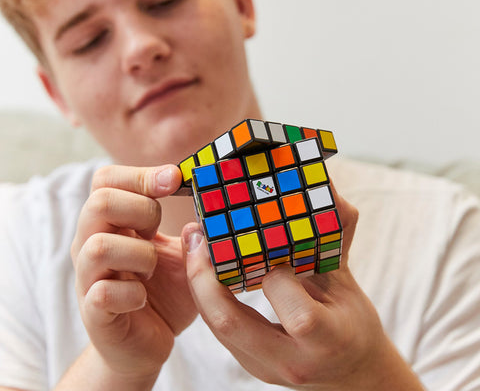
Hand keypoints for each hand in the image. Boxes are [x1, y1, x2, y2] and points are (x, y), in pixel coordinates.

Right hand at [71, 165, 197, 383]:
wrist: (147, 343)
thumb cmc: (164, 292)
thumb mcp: (182, 255)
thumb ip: (191, 231)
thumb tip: (207, 201)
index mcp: (111, 224)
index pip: (106, 180)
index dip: (140, 175)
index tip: (174, 181)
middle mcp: (91, 244)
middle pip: (99, 202)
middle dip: (142, 210)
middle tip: (159, 231)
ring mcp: (88, 279)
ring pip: (99, 247)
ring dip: (139, 254)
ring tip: (152, 269)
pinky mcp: (94, 313)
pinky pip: (103, 293)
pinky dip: (133, 293)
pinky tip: (143, 298)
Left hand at [182, 185, 423, 389]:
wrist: (350, 376)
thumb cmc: (354, 326)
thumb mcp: (350, 282)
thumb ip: (337, 237)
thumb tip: (330, 190)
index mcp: (326, 340)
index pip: (297, 314)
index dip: (277, 274)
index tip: (269, 242)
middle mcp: (290, 360)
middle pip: (231, 322)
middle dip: (204, 275)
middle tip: (198, 235)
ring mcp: (263, 366)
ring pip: (215, 325)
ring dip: (198, 281)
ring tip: (195, 242)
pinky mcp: (248, 362)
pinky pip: (218, 326)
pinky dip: (207, 293)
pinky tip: (205, 264)